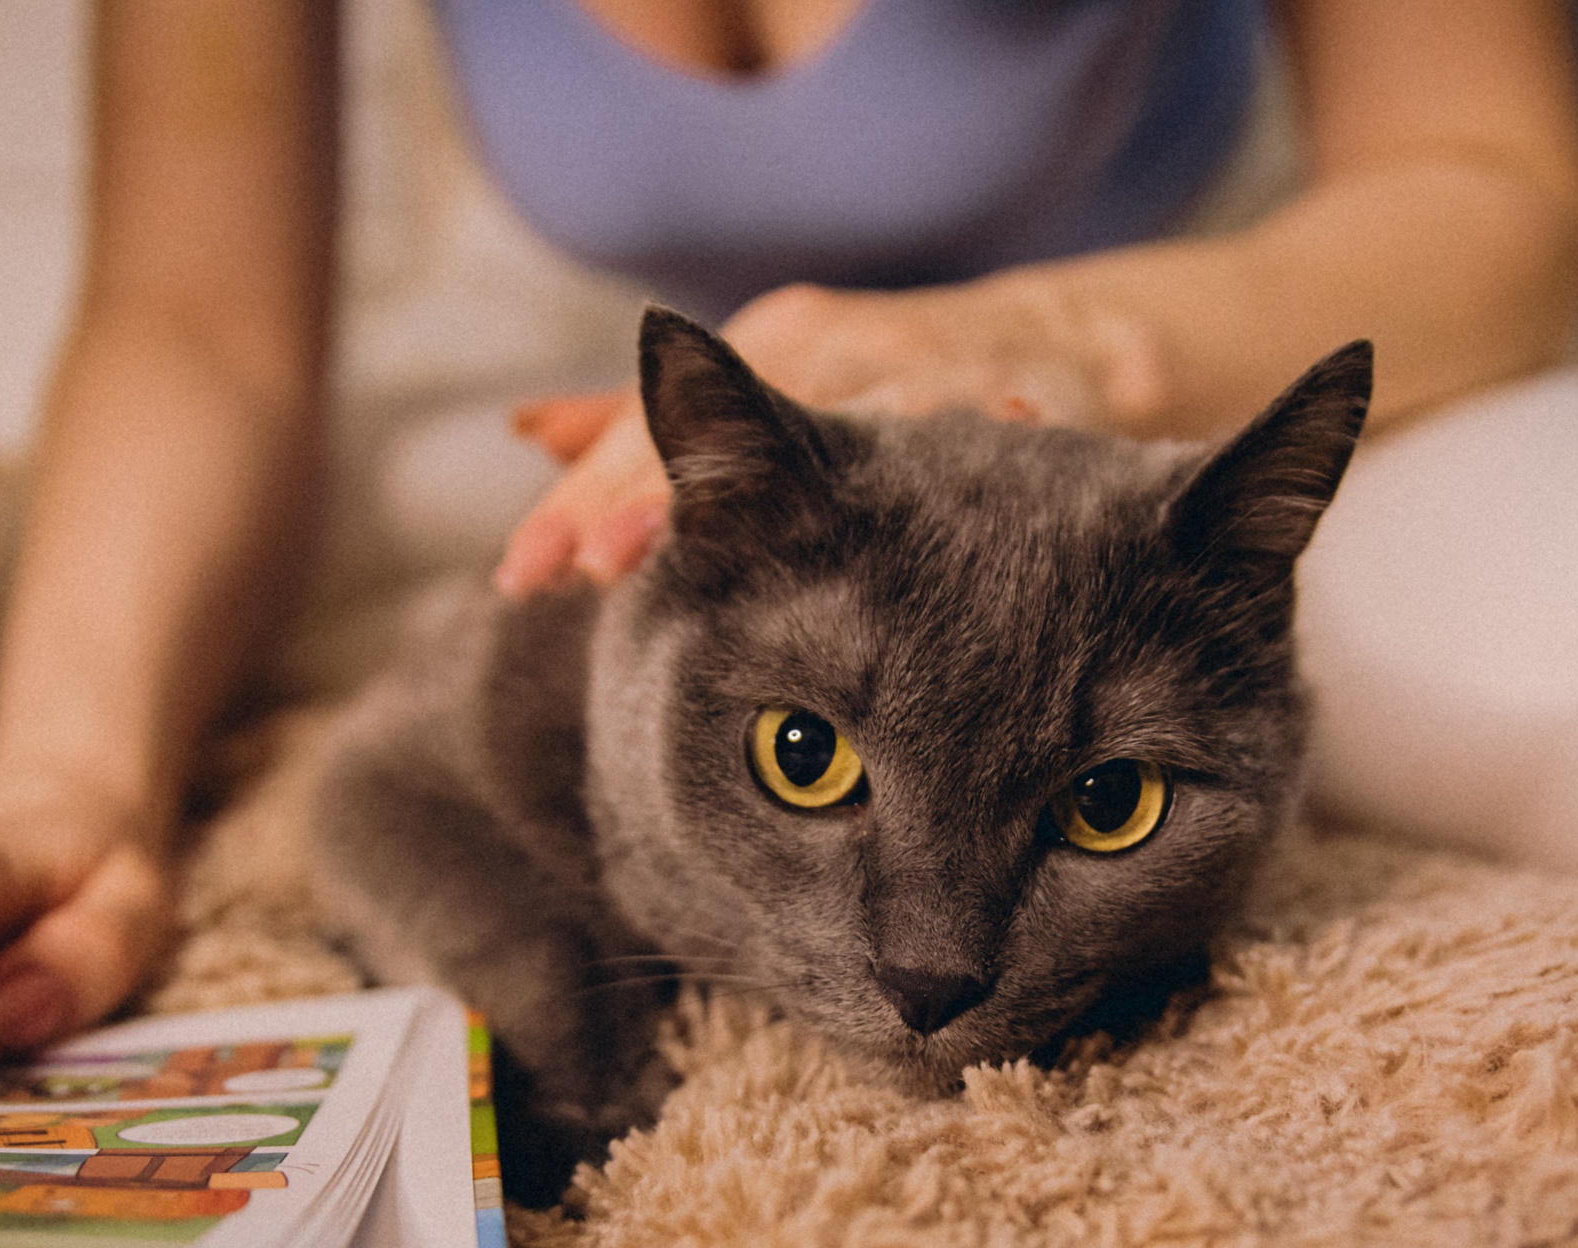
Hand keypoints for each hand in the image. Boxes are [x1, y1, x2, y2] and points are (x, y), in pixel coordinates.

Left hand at [492, 279, 1163, 594]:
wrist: (1055, 341)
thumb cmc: (884, 383)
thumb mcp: (768, 388)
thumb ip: (649, 422)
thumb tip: (524, 432)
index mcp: (760, 354)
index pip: (652, 434)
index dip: (585, 503)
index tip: (522, 576)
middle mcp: (828, 347)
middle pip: (729, 431)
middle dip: (659, 497)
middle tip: (595, 563)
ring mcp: (921, 362)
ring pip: (847, 422)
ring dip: (799, 477)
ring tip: (724, 531)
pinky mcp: (1014, 383)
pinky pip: (993, 414)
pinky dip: (987, 427)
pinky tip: (982, 443)